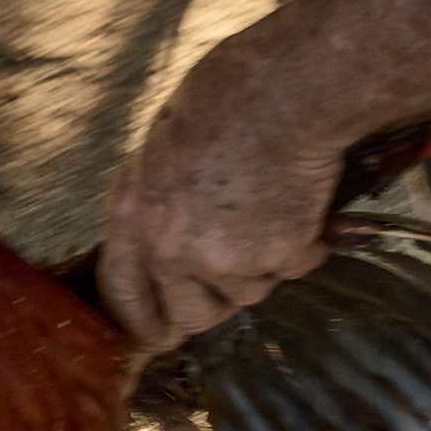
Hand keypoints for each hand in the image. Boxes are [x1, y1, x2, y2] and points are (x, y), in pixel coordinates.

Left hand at [99, 27, 348, 349]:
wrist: (286, 92)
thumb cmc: (229, 97)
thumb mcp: (166, 146)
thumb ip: (162, 200)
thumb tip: (172, 235)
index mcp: (132, 212)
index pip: (122, 290)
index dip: (141, 320)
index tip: (154, 339)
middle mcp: (168, 246)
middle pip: (192, 313)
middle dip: (220, 299)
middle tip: (245, 271)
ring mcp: (221, 258)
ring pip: (249, 293)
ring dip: (268, 262)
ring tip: (276, 206)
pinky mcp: (272, 257)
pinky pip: (296, 267)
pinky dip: (308, 244)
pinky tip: (305, 202)